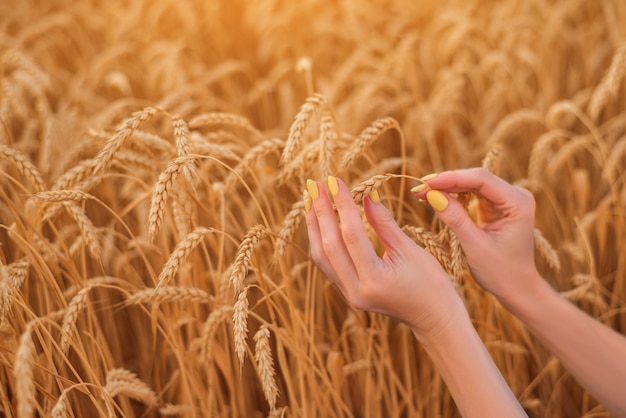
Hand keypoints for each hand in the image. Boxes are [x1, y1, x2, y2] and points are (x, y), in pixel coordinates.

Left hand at [305, 176, 463, 339]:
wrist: (434, 319)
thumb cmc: (432, 284)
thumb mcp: (411, 250)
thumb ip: (385, 223)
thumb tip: (366, 194)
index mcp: (375, 280)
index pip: (351, 235)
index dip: (341, 204)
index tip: (334, 180)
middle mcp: (356, 290)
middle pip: (329, 245)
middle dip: (320, 211)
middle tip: (315, 184)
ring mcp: (349, 294)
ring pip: (321, 256)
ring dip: (315, 225)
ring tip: (312, 198)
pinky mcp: (347, 293)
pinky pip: (327, 263)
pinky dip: (321, 239)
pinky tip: (320, 221)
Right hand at [413, 168, 539, 304]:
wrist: (517, 289)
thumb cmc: (501, 272)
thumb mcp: (475, 246)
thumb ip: (455, 218)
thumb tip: (431, 195)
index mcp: (518, 203)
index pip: (481, 180)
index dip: (451, 178)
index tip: (427, 183)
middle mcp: (515, 196)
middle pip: (476, 179)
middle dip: (446, 182)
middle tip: (419, 188)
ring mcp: (506, 200)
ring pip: (472, 185)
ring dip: (447, 188)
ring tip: (422, 193)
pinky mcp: (496, 206)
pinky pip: (472, 195)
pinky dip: (453, 197)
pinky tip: (434, 198)